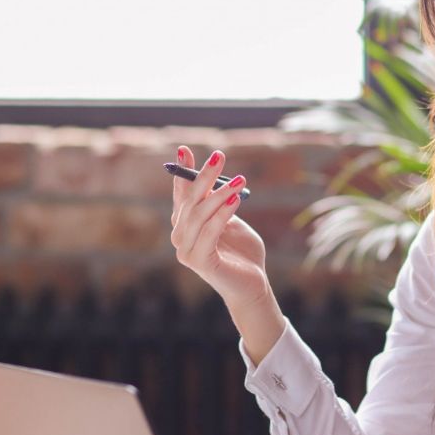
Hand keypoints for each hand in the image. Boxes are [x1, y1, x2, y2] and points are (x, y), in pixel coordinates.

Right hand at [169, 146, 268, 309]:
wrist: (253, 284)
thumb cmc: (242, 252)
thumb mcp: (231, 220)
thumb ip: (221, 203)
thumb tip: (217, 177)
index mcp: (186, 225)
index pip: (181, 194)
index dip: (183, 171)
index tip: (184, 149)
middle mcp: (181, 237)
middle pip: (190, 200)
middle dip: (203, 176)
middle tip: (219, 156)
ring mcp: (187, 251)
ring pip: (200, 215)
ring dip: (219, 194)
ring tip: (239, 180)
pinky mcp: (199, 262)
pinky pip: (210, 232)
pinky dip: (223, 214)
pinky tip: (235, 200)